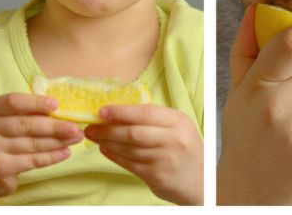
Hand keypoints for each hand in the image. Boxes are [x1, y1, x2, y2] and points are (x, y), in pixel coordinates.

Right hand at [0, 93, 83, 203]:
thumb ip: (18, 112)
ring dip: (58, 141)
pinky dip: (51, 157)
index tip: (56, 104)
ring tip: (76, 138)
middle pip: (26, 125)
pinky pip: (32, 161)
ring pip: (33, 144)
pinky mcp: (1, 169)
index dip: (35, 102)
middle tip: (76, 126)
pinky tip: (65, 152)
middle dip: (54, 126)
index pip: (12, 102)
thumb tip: (54, 107)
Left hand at [84, 104, 202, 204]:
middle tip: (90, 127)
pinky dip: (114, 156)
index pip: (146, 113)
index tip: (102, 111)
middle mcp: (174, 140)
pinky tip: (105, 149)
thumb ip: (154, 119)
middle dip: (108, 130)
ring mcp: (165, 160)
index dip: (122, 112)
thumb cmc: (184, 148)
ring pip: (129, 149)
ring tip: (94, 137)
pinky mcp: (157, 176)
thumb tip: (117, 112)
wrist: (200, 181)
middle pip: (134, 133)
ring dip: (107, 143)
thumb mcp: (177, 127)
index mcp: (178, 121)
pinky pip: (130, 164)